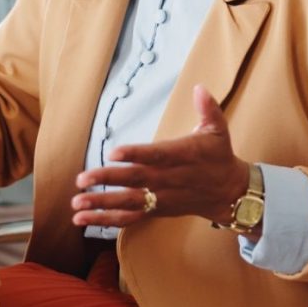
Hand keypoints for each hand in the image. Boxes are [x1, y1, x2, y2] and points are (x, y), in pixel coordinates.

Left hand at [72, 85, 250, 232]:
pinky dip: (107, 219)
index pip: (156, 155)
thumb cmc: (219, 157)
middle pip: (136, 180)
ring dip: (102, 204)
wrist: (229, 193)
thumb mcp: (219, 130)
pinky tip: (84, 219)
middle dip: (108, 180)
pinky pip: (130, 217)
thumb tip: (200, 87)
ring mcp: (161, 197)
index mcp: (183, 156)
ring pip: (130, 202)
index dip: (136, 154)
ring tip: (77, 202)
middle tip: (82, 179)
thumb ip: (209, 108)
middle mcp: (169, 179)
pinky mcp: (157, 210)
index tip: (114, 152)